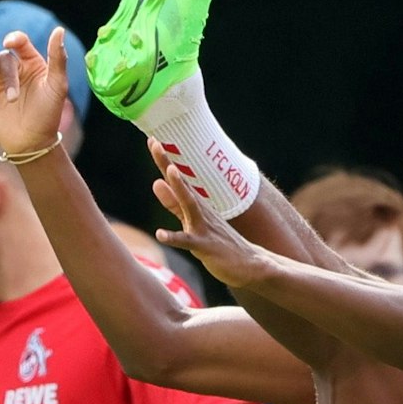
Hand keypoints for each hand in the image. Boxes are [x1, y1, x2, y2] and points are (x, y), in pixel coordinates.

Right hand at [0, 28, 68, 158]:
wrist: (30, 142)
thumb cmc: (48, 114)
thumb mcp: (57, 85)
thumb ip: (58, 58)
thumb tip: (59, 29)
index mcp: (32, 63)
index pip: (20, 43)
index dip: (15, 39)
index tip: (11, 43)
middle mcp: (14, 68)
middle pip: (4, 57)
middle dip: (8, 75)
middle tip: (13, 98)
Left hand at [149, 141, 274, 288]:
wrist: (250, 264)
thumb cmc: (220, 243)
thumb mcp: (193, 220)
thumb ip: (173, 204)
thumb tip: (156, 182)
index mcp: (196, 204)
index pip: (177, 178)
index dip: (164, 160)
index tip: (152, 139)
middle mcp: (200, 211)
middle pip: (182, 184)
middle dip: (168, 164)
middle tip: (155, 143)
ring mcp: (204, 227)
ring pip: (189, 206)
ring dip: (179, 189)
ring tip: (168, 172)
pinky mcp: (205, 246)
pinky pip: (187, 242)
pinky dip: (174, 238)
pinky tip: (160, 235)